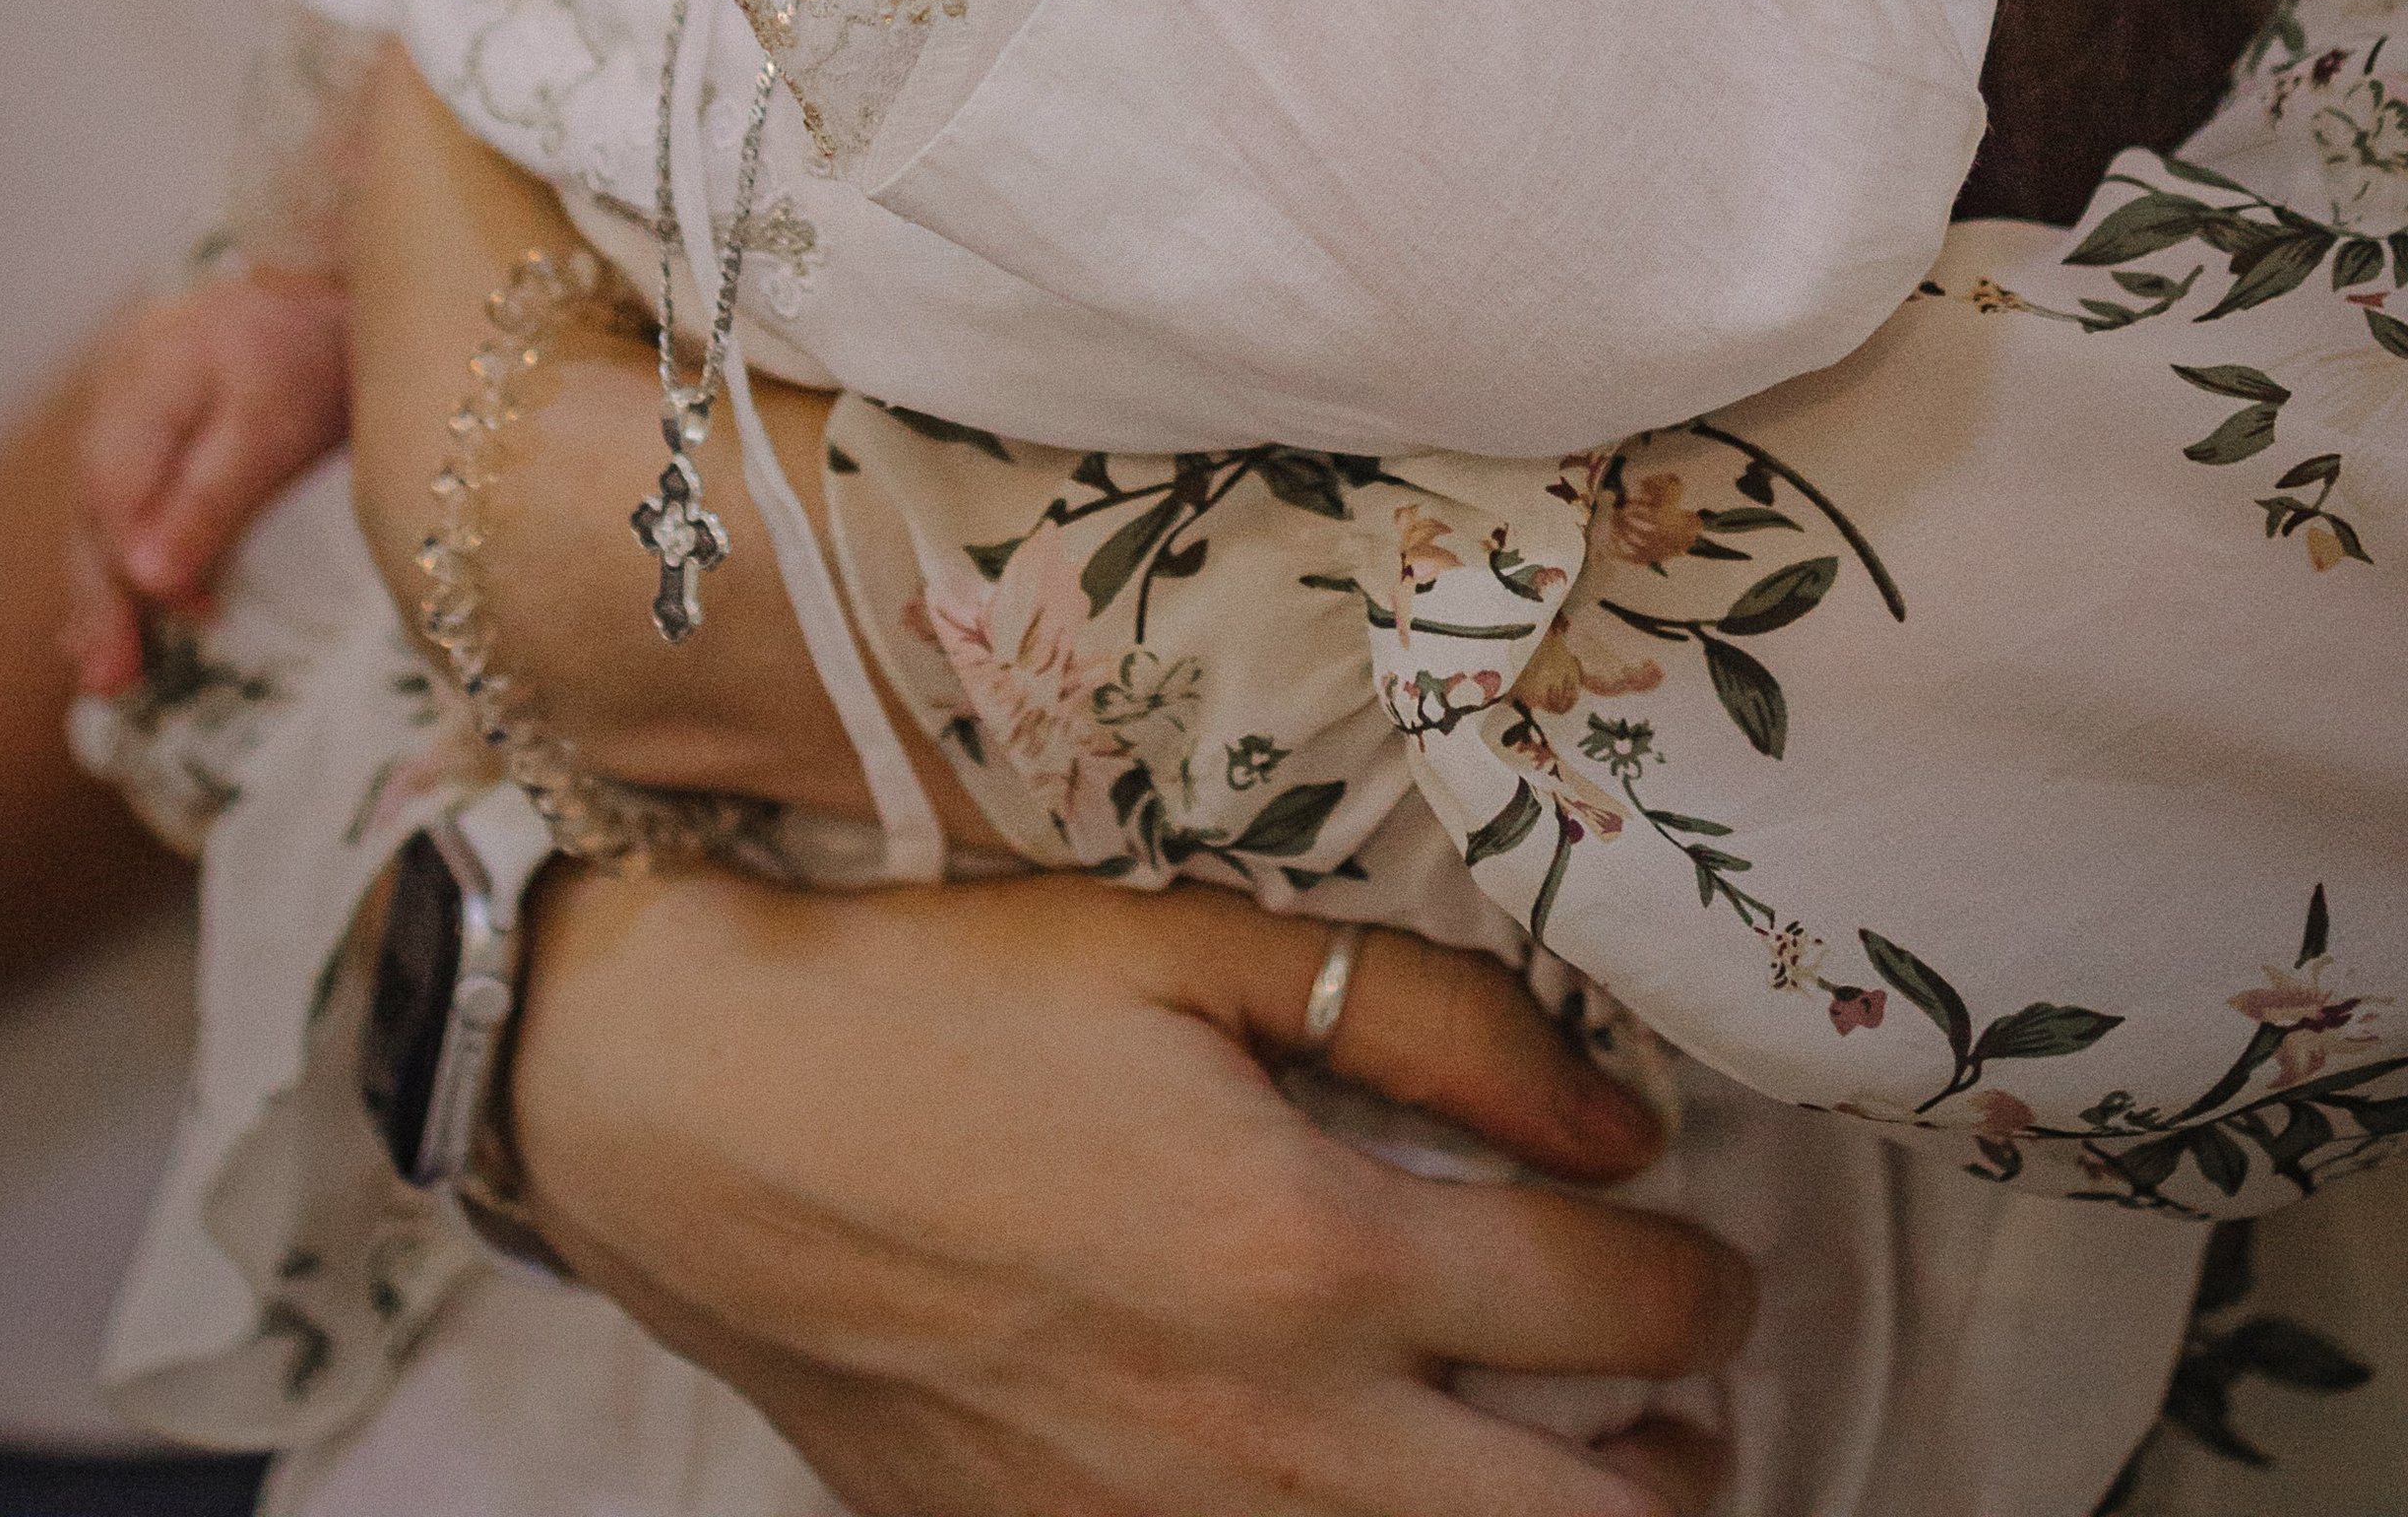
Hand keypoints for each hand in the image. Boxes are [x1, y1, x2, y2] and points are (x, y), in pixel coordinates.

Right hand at [65, 271, 350, 694]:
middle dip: (104, 595)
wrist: (338, 291)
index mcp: (155, 373)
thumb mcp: (278, 425)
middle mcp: (124, 387)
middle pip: (99, 504)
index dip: (126, 560)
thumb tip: (144, 579)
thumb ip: (210, 497)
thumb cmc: (321, 353)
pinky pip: (123, 498)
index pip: (116, 485)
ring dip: (107, 588)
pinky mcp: (150, 422)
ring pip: (104, 506)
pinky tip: (121, 617)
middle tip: (109, 679)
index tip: (155, 621)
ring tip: (110, 672)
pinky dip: (123, 557)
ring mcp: (129, 402)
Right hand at [512, 864, 1743, 1514]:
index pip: (1612, 1302)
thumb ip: (1429, 1019)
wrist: (704, 1126)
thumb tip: (1616, 1118)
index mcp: (1309, 1253)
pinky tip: (1382, 1492)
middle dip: (1686, 1462)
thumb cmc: (946, 1006)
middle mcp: (1272, 1436)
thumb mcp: (1187, 947)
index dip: (1699, 1275)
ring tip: (1580, 1470)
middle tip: (1688, 1395)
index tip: (1704, 1247)